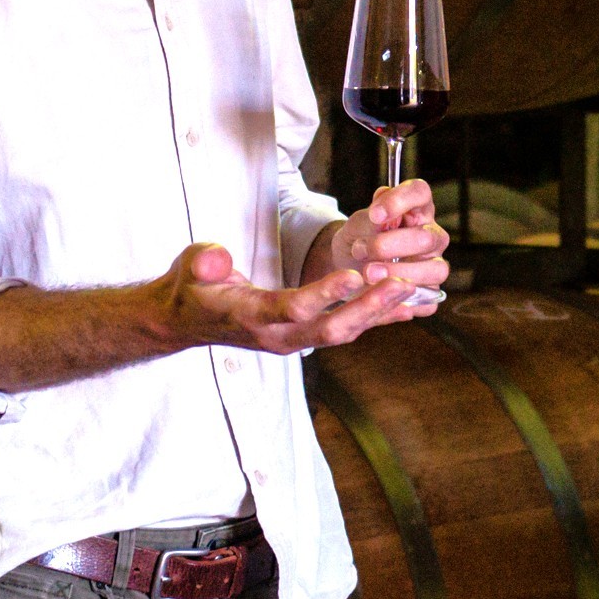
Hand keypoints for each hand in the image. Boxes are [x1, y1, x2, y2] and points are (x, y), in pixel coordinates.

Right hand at [157, 242, 423, 355]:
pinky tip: (405, 305)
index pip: (293, 308)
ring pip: (344, 332)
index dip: (325, 294)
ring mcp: (292, 340)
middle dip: (368, 308)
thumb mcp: (190, 268)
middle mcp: (277, 336)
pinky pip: (346, 330)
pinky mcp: (304, 337)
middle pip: (331, 328)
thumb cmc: (192, 290)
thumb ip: (205, 262)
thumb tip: (217, 258)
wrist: (186, 322)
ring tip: (412, 288)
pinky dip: (376, 318)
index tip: (354, 275)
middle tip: (400, 283)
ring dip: (379, 312)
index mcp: (250, 317)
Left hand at [313, 181, 451, 309]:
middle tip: (360, 250)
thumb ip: (368, 220)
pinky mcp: (430, 293)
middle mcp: (432, 235)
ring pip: (435, 269)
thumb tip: (380, 217)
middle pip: (426, 237)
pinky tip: (381, 295)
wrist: (348, 268)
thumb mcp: (356, 226)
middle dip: (389, 245)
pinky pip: (428, 299)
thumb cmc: (359, 240)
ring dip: (398, 272)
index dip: (401, 200)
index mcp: (416, 209)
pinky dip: (403, 298)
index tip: (375, 214)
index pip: (420, 193)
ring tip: (368, 274)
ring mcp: (435, 265)